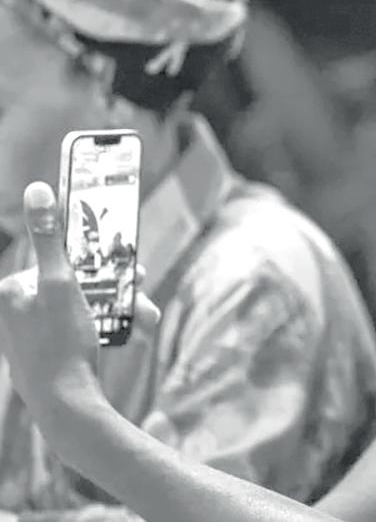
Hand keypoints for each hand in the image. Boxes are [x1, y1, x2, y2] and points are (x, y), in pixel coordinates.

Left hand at [0, 183, 159, 430]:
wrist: (65, 405)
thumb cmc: (59, 344)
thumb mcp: (60, 284)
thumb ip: (48, 237)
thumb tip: (38, 190)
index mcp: (10, 290)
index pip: (58, 258)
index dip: (93, 258)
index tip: (121, 262)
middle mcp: (15, 310)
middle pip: (73, 282)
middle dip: (111, 285)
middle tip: (138, 288)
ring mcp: (30, 332)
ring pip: (82, 305)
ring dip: (117, 307)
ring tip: (143, 315)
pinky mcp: (46, 351)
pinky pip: (80, 327)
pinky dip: (105, 326)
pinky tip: (128, 332)